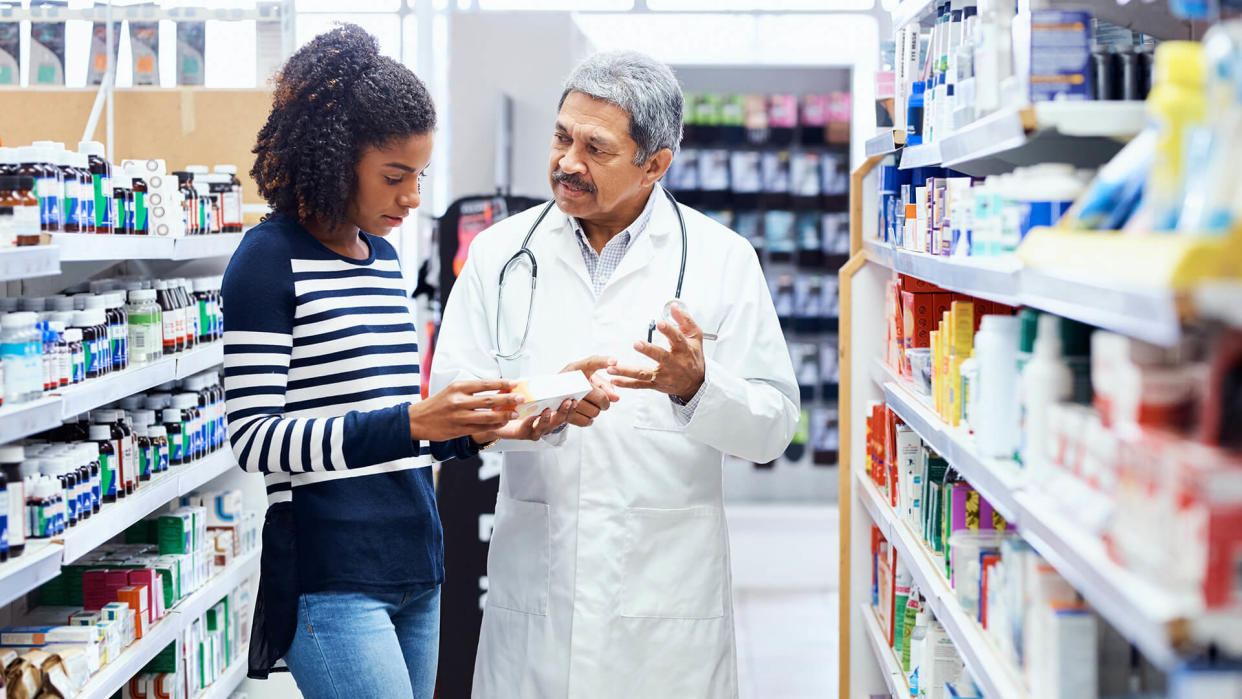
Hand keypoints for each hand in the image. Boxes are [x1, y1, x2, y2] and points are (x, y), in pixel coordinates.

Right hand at [409, 379, 523, 441]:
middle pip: (489, 400)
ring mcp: (459, 417)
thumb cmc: (437, 403)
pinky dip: (493, 426)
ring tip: (515, 413)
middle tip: (521, 398)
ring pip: (487, 416)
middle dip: (508, 399)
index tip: (515, 383)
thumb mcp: (452, 390)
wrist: (418, 420)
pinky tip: (502, 424)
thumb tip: (495, 389)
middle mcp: (459, 401)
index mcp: (458, 387)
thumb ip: (471, 390)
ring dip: (504, 415)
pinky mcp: (459, 430)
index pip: (484, 384)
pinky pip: (481, 428)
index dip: (502, 383)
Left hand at [472, 398, 576, 443]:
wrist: (496, 422)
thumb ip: (531, 388)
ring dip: (548, 418)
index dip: (571, 408)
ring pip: (546, 427)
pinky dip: (530, 422)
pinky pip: (529, 430)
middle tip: (568, 402)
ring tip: (548, 410)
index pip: (563, 413)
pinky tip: (531, 416)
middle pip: (559, 421)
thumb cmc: (512, 409)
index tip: (575, 399)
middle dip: (565, 411)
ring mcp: (535, 430)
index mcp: (548, 415)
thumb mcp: (523, 396)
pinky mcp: (523, 434)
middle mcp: (544, 424)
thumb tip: (538, 378)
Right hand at [561, 355, 619, 427]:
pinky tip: (583, 411)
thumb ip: (605, 385)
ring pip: (595, 411)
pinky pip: (586, 421)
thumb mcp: (590, 378)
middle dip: (605, 402)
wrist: (554, 394)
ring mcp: (564, 398)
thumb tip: (615, 398)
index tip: (614, 362)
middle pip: (600, 397)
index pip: (592, 362)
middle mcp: (568, 381)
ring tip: (587, 404)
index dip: (604, 362)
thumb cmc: (577, 384)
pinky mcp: (562, 413)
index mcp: (576, 368)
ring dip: (595, 410)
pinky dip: (588, 419)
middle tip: (600, 400)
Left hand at [608, 304, 704, 401]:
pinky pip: (639, 384)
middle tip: (637, 343)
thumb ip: (685, 320)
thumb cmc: (693, 357)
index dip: (669, 330)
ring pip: (644, 374)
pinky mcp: (656, 384)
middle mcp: (673, 363)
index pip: (677, 339)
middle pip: (661, 357)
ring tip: (613, 367)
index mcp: (684, 350)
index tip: (660, 322)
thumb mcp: (695, 337)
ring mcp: (663, 375)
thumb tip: (674, 306)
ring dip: (627, 371)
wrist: (696, 382)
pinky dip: (626, 383)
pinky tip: (614, 379)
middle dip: (648, 350)